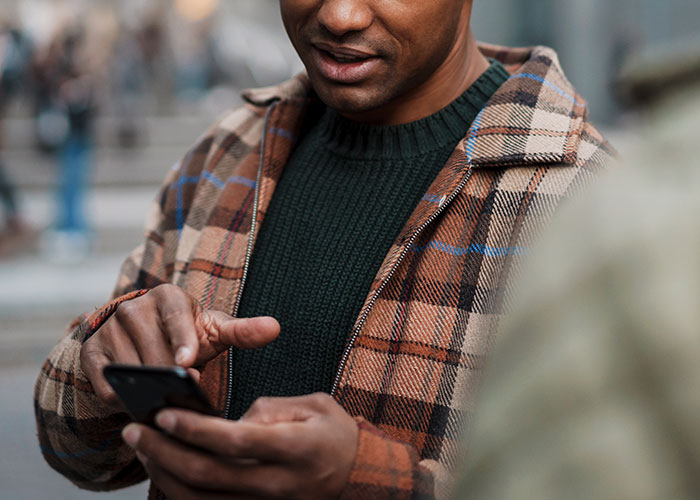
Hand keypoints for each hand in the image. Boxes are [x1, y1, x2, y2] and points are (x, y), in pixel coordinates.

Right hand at [80, 284, 279, 405]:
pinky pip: (104, 382)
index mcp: (168, 297)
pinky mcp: (91, 351)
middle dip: (169, 376)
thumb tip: (275, 327)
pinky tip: (137, 401)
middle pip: (153, 351)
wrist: (143, 334)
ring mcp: (109, 328)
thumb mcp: (214, 330)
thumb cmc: (187, 334)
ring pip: (129, 368)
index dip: (182, 341)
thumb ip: (242, 332)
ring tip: (164, 400)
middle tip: (183, 393)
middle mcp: (134, 307)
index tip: (189, 365)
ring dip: (146, 389)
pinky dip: (120, 397)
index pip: (176, 317)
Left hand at [122, 393, 358, 499]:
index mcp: (294, 449)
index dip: (195, 430)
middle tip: (135, 430)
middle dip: (164, 452)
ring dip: (164, 474)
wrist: (357, 477)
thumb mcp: (315, 406)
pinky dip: (180, 494)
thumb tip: (229, 422)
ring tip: (142, 448)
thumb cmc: (334, 435)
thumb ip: (270, 409)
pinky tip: (164, 472)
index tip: (164, 414)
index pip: (234, 441)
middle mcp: (277, 485)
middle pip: (208, 476)